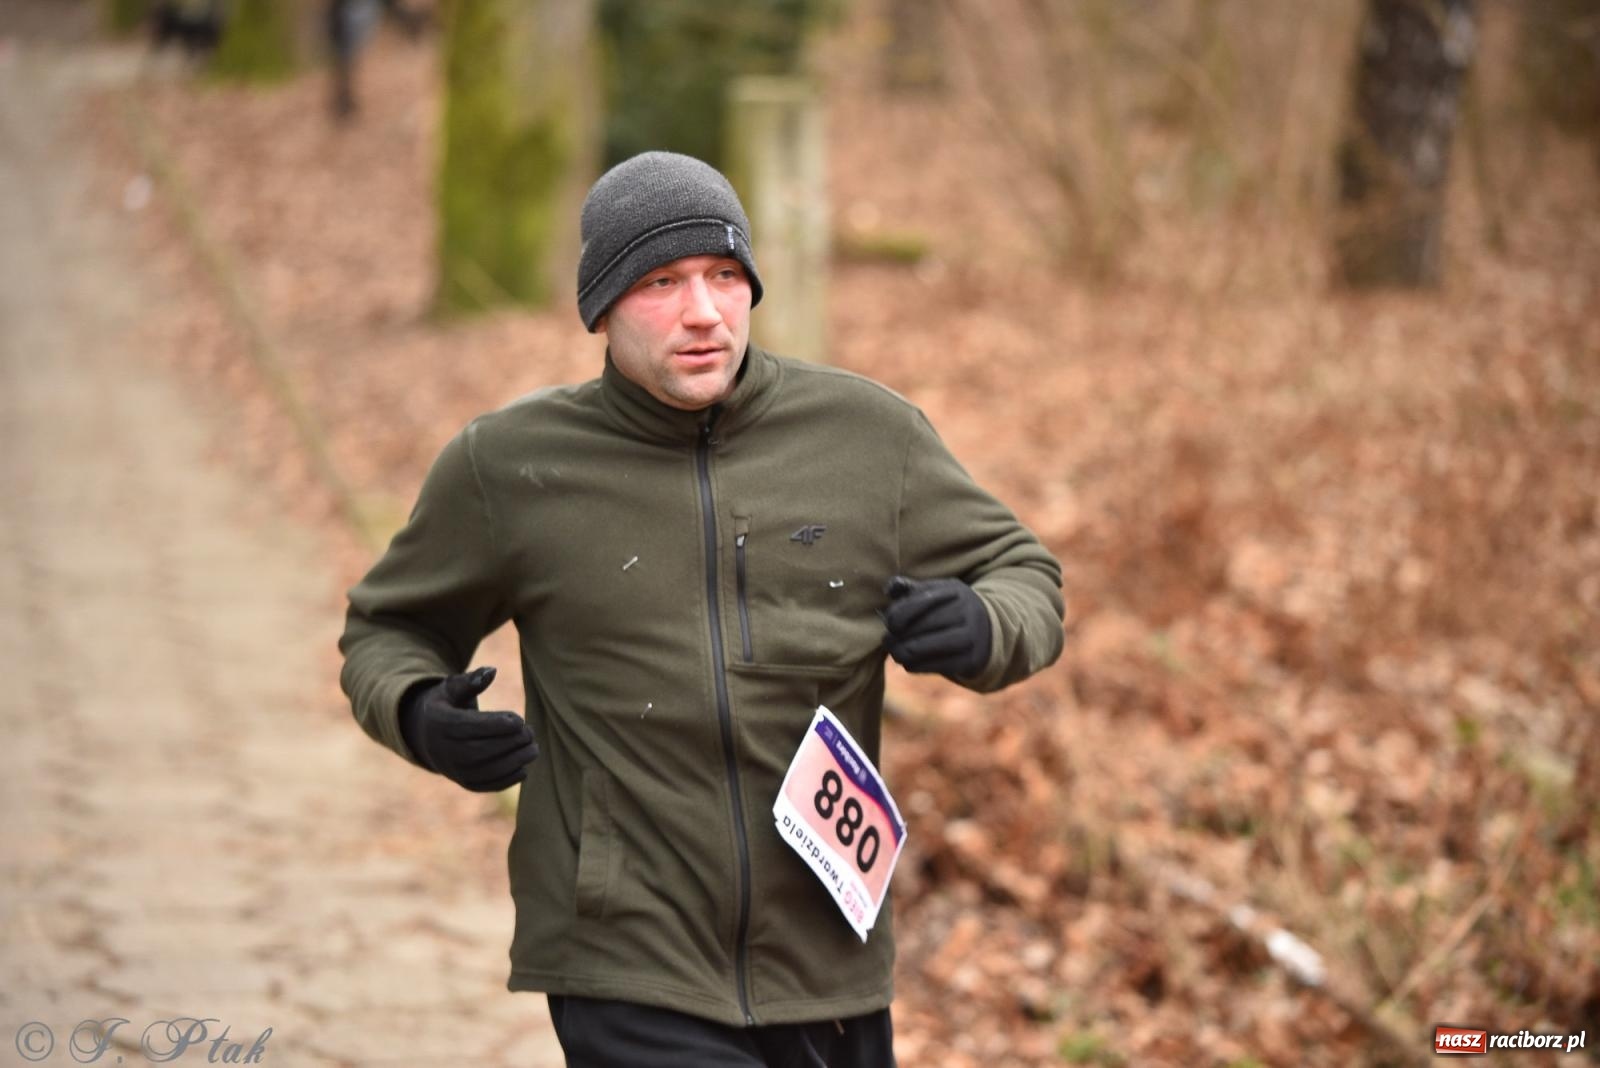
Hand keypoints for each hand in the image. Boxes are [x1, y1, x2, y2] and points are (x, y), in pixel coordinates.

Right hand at [399, 667, 538, 791]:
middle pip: (480, 750)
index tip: (519, 720)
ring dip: (514, 761)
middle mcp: (443, 750)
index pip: (470, 727)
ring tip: (533, 749)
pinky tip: (524, 766)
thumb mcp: (452, 688)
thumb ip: (471, 680)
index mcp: (440, 723)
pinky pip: (487, 785)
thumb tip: (493, 671)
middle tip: (530, 733)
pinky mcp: (465, 783)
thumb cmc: (448, 705)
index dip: (497, 725)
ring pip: (485, 770)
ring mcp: (454, 770)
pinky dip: (508, 778)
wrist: (428, 735)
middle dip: (510, 743)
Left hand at [881, 575, 991, 678]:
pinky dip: (913, 666)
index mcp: (953, 591)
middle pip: (915, 627)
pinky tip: (910, 661)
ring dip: (900, 653)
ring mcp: (968, 637)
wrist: (990, 632)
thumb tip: (890, 588)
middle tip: (888, 640)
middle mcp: (964, 612)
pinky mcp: (968, 660)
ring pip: (918, 649)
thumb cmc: (953, 610)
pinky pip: (929, 666)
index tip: (890, 622)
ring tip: (896, 651)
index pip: (914, 603)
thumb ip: (913, 590)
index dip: (895, 615)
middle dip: (894, 636)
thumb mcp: (938, 594)